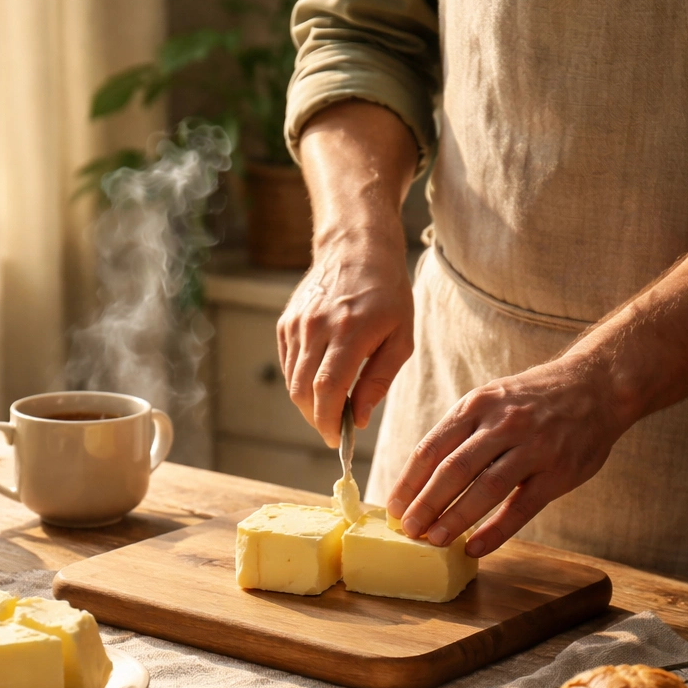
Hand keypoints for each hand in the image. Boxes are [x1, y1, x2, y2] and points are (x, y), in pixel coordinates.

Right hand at [281, 100, 419, 444]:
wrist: (357, 247)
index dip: (328, 421)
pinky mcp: (286, 322)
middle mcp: (317, 326)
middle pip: (302, 390)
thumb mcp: (401, 336)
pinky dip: (300, 380)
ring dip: (307, 403)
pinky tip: (320, 379)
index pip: (327, 389)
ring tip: (330, 406)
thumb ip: (380, 379)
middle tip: (334, 429)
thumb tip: (360, 419)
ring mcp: (297, 323)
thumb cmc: (388, 294)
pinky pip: (287, 364)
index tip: (337, 440)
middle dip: (317, 418)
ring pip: (291, 380)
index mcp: (350, 331)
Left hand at [386, 352, 632, 555]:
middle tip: (407, 530)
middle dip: (425, 504)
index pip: (431, 448)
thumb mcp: (491, 398)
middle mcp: (502, 424)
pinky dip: (495, 531)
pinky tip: (475, 548)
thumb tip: (421, 477)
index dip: (409, 481)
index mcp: (477, 405)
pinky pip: (521, 507)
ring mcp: (533, 447)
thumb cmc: (534, 399)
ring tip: (433, 540)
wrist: (597, 385)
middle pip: (453, 469)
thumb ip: (460, 431)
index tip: (393, 507)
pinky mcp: (558, 472)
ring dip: (455, 518)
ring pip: (485, 488)